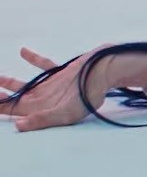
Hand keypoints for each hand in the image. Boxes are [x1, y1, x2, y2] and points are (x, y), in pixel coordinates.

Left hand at [0, 44, 115, 131]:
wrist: (106, 72)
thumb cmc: (88, 95)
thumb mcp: (65, 113)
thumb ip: (41, 120)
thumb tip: (18, 125)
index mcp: (43, 108)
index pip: (15, 110)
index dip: (1, 107)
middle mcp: (45, 98)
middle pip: (17, 99)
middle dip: (2, 97)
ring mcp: (52, 85)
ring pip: (26, 84)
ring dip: (10, 82)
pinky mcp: (61, 73)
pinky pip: (43, 65)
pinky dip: (33, 58)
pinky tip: (23, 51)